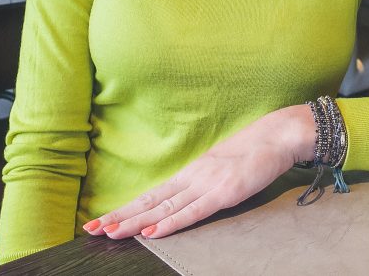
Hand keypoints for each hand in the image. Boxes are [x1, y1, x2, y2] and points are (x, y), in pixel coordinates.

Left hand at [84, 105, 313, 239]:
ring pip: (165, 208)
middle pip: (150, 202)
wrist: (277, 136)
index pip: (150, 195)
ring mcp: (207, 184)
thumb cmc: (253, 153)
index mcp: (190, 174)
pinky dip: (171, 223)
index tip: (99, 220)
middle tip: (91, 230)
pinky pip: (194, 212)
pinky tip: (153, 232)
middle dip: (119, 217)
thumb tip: (182, 200)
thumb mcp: (220, 169)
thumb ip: (201, 184)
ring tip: (111, 232)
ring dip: (136, 221)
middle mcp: (193, 178)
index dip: (124, 209)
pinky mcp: (225, 193)